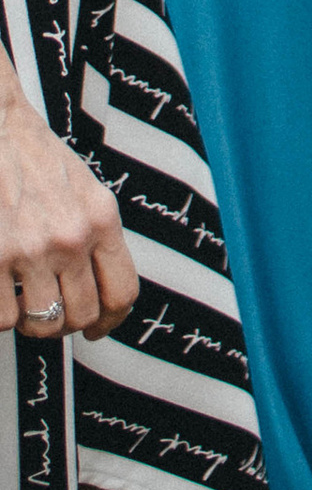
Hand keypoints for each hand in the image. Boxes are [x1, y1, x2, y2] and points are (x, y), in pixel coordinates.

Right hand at [0, 63, 135, 340]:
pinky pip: (2, 317)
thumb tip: (99, 288)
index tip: (95, 330)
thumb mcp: (85, 191)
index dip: (110, 322)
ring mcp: (30, 249)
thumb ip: (96, 236)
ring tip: (20, 301)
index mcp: (101, 219)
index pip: (122, 292)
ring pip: (41, 322)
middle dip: (64, 324)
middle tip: (48, 314)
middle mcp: (71, 237)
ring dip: (29, 321)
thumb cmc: (36, 159)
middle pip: (81, 315)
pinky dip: (1, 313)